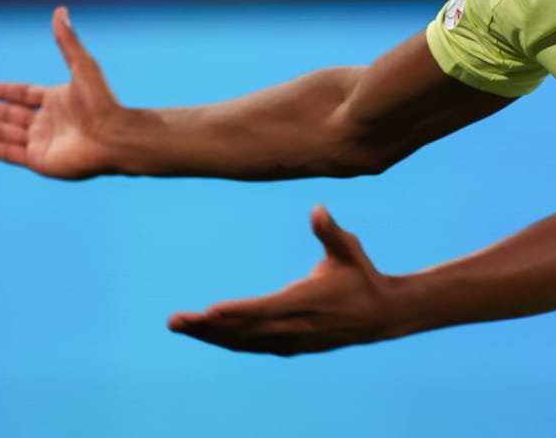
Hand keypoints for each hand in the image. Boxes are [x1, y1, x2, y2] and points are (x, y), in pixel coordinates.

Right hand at [0, 6, 124, 179]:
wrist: (113, 137)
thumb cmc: (102, 102)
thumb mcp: (83, 66)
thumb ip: (67, 41)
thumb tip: (60, 10)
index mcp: (58, 100)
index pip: (25, 95)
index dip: (5, 92)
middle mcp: (49, 121)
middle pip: (9, 115)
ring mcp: (43, 141)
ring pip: (4, 132)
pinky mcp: (39, 160)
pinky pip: (8, 152)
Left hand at [169, 206, 400, 354]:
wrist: (381, 315)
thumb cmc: (361, 276)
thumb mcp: (350, 249)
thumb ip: (330, 231)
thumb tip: (317, 208)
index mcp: (308, 300)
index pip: (267, 308)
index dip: (238, 311)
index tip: (210, 309)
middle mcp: (297, 325)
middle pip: (246, 330)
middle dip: (208, 326)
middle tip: (174, 320)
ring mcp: (293, 340)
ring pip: (245, 342)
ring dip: (211, 336)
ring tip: (180, 326)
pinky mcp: (291, 347)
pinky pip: (252, 347)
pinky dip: (228, 342)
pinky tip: (207, 335)